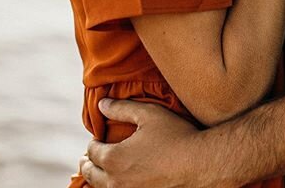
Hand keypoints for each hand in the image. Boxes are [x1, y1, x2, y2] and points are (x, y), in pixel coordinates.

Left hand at [80, 98, 212, 187]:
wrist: (199, 164)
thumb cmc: (175, 136)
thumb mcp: (148, 114)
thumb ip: (122, 108)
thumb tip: (101, 104)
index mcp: (114, 158)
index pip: (93, 152)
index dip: (93, 143)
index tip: (96, 139)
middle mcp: (116, 182)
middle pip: (91, 174)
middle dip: (87, 164)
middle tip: (86, 159)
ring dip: (96, 180)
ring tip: (97, 175)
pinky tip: (117, 184)